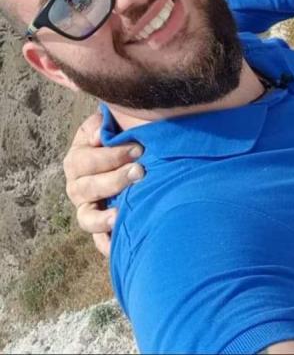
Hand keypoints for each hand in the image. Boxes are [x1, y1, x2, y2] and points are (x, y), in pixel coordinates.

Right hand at [63, 109, 144, 255]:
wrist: (132, 156)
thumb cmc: (120, 136)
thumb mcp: (109, 125)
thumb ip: (102, 124)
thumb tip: (99, 132)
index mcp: (77, 159)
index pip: (86, 160)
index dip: (112, 155)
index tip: (138, 149)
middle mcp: (77, 186)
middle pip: (87, 188)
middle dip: (114, 180)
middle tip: (140, 172)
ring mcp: (86, 208)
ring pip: (86, 217)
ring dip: (103, 218)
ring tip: (120, 215)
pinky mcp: (99, 227)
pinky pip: (98, 240)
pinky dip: (105, 244)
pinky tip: (116, 246)